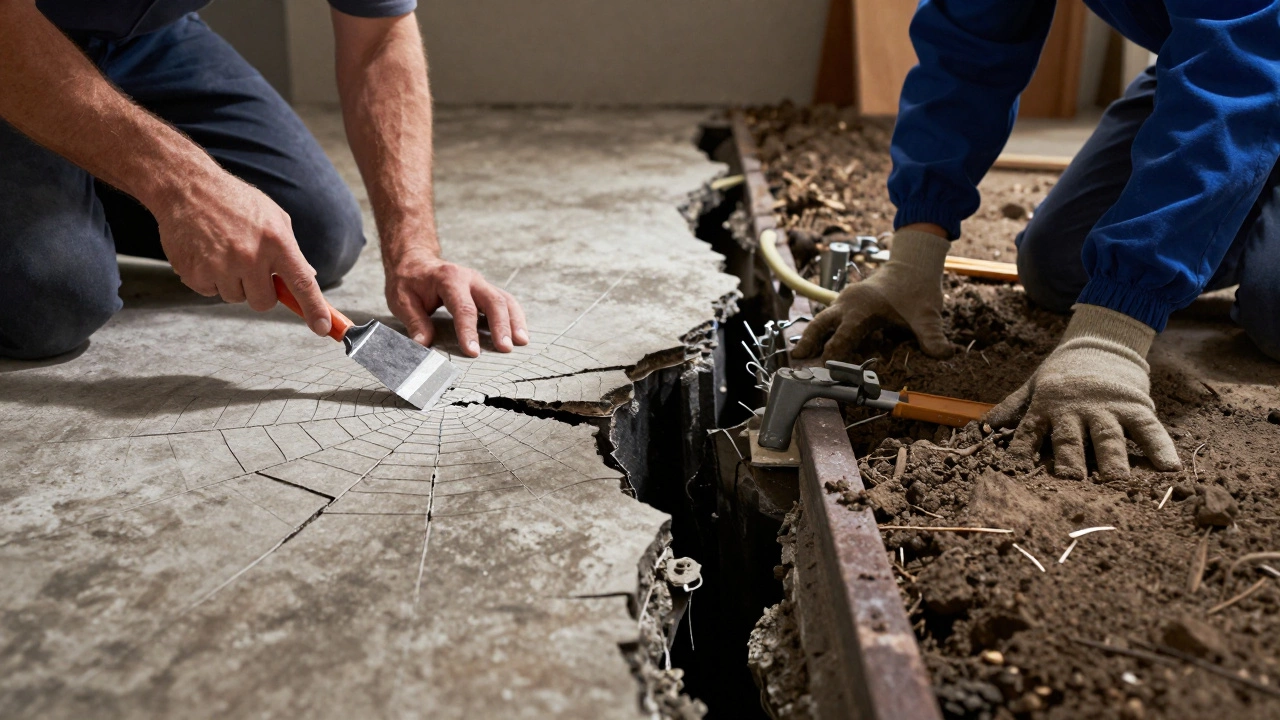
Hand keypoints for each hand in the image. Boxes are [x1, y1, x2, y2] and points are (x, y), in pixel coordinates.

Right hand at [153, 170, 331, 335]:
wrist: (188, 187)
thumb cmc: (235, 201)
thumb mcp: (274, 218)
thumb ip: (291, 251)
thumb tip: (308, 277)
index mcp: (276, 241)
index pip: (302, 284)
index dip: (314, 309)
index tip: (323, 327)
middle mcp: (250, 256)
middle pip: (264, 302)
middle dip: (260, 292)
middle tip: (250, 268)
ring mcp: (220, 266)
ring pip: (235, 298)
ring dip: (233, 283)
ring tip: (224, 252)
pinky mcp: (195, 272)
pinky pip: (210, 292)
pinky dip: (210, 279)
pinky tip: (206, 254)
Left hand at [384, 249, 527, 356]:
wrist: (416, 261)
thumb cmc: (409, 281)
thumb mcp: (402, 300)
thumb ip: (415, 322)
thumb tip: (423, 345)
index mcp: (448, 279)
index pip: (463, 307)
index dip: (469, 331)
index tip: (473, 352)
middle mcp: (469, 278)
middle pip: (493, 301)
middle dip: (501, 326)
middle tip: (505, 348)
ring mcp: (480, 283)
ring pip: (505, 300)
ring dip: (515, 321)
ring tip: (521, 342)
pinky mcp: (486, 290)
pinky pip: (506, 301)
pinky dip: (515, 317)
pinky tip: (519, 334)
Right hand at [793, 228, 953, 359]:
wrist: (913, 264)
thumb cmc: (918, 289)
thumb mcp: (927, 315)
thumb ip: (932, 336)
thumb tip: (945, 353)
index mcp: (864, 308)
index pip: (844, 336)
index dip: (835, 354)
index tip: (827, 370)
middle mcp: (849, 303)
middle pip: (821, 324)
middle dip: (809, 341)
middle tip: (797, 357)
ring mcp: (845, 301)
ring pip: (822, 320)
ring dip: (812, 337)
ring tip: (800, 354)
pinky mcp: (847, 303)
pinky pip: (832, 319)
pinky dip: (826, 332)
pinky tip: (822, 347)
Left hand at [985, 304, 1181, 478]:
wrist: (1100, 345)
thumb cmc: (1061, 376)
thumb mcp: (1033, 387)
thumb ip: (1011, 408)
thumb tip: (979, 428)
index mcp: (1046, 407)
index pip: (1029, 432)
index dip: (1021, 452)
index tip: (1015, 473)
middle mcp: (1075, 410)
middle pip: (1071, 439)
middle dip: (1070, 462)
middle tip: (1072, 483)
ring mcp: (1107, 409)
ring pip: (1109, 438)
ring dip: (1113, 461)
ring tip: (1118, 483)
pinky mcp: (1136, 407)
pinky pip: (1149, 429)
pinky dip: (1160, 447)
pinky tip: (1169, 469)